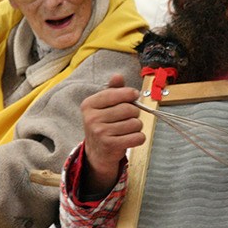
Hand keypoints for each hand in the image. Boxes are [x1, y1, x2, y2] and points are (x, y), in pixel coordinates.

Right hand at [80, 74, 144, 192]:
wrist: (97, 151)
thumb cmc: (104, 124)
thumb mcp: (104, 105)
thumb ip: (113, 90)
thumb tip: (118, 76)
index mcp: (89, 104)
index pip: (115, 93)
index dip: (129, 93)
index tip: (134, 95)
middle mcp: (92, 118)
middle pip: (128, 109)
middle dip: (134, 112)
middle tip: (129, 117)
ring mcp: (100, 133)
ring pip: (135, 123)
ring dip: (137, 126)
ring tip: (128, 129)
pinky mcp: (110, 145)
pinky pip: (137, 137)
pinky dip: (139, 137)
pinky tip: (131, 138)